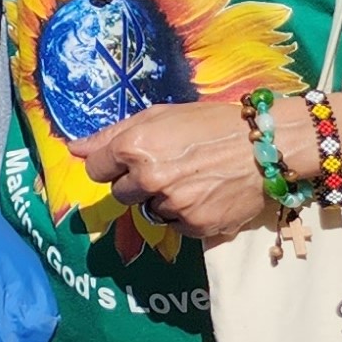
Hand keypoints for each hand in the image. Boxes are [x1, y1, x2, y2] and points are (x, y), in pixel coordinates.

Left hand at [77, 95, 280, 245]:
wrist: (268, 144)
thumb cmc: (211, 123)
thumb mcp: (160, 116)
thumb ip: (111, 134)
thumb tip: (73, 149)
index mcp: (134, 147)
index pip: (95, 169)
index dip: (111, 164)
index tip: (129, 159)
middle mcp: (148, 179)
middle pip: (119, 193)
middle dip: (136, 183)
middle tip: (168, 167)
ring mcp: (172, 205)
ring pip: (148, 211)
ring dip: (162, 200)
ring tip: (191, 179)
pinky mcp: (195, 226)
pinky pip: (176, 226)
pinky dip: (186, 214)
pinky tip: (205, 194)